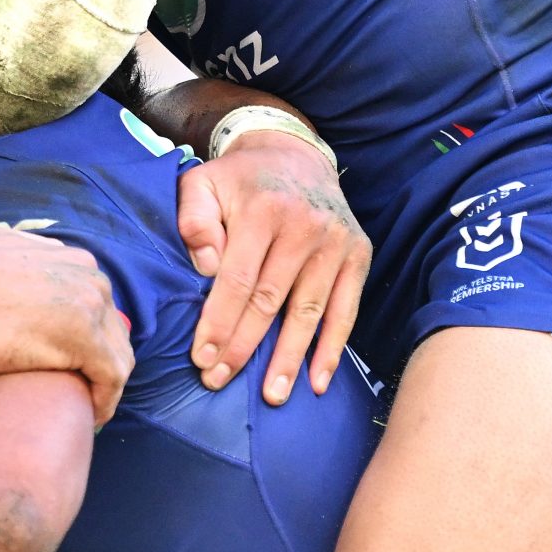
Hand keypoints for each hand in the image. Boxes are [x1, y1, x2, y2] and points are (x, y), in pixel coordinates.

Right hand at [0, 227, 133, 426]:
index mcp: (61, 253)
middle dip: (99, 358)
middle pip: (109, 324)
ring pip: (116, 351)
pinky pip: (113, 377)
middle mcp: (82, 269)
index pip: (91, 298)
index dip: (85, 334)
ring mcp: (88, 301)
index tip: (70, 362)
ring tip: (87, 409)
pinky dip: (105, 401)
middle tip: (82, 390)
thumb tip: (8, 252)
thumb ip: (8, 252)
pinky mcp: (86, 337)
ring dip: (105, 384)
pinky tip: (91, 419)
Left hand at [177, 131, 370, 404]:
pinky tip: (317, 382)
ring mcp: (336, 243)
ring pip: (308, 313)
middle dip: (243, 348)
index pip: (238, 280)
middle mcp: (305, 226)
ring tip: (271, 396)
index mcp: (264, 210)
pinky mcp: (358, 255)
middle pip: (271, 302)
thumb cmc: (240, 181)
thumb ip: (193, 218)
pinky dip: (332, 349)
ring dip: (288, 359)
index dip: (219, 322)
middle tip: (219, 381)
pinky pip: (346, 311)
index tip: (202, 358)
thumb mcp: (203, 181)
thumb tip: (204, 266)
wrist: (295, 155)